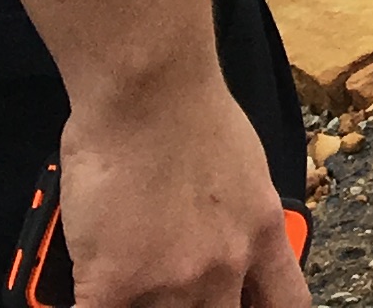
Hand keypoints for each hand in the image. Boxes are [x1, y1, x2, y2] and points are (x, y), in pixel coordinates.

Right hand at [60, 64, 306, 307]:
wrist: (147, 87)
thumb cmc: (187, 107)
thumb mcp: (245, 168)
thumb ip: (238, 215)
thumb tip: (221, 235)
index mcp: (260, 234)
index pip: (286, 305)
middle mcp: (224, 266)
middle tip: (172, 292)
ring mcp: (170, 282)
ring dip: (144, 307)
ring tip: (130, 288)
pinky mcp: (115, 284)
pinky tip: (86, 294)